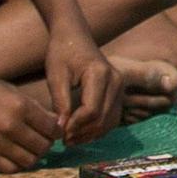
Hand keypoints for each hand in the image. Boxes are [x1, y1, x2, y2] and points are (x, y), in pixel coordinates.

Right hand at [0, 67, 63, 171]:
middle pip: (43, 146)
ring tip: (31, 147)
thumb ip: (34, 108)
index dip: (57, 130)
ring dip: (35, 155)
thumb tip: (56, 124)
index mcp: (20, 105)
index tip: (55, 129)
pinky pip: (9, 169)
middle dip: (48, 143)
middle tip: (44, 138)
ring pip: (29, 160)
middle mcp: (10, 125)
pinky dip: (18, 165)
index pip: (52, 128)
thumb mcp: (12, 91)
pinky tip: (17, 155)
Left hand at [39, 30, 120, 146]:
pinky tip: (81, 132)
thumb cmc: (62, 53)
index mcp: (100, 74)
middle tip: (63, 140)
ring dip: (91, 134)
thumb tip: (61, 129)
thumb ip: (59, 102)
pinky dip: (98, 128)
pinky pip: (112, 117)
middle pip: (103, 118)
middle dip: (82, 133)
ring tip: (71, 139)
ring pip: (110, 121)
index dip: (75, 126)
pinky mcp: (119, 92)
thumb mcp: (56, 76)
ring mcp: (120, 86)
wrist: (74, 37)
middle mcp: (116, 80)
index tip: (59, 132)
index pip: (91, 110)